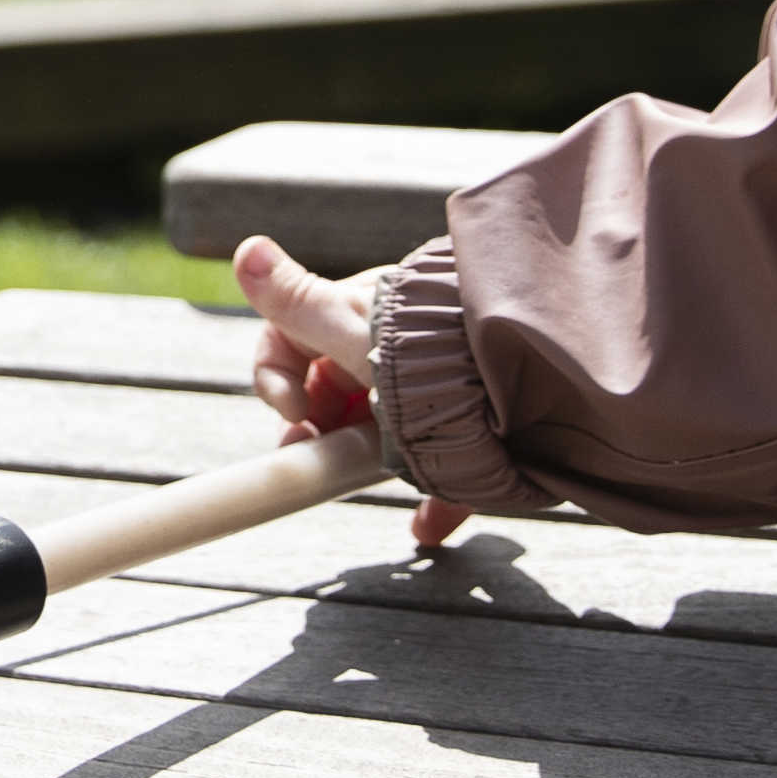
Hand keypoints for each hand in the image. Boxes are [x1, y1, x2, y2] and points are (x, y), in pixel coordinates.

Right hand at [228, 233, 475, 549]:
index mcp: (359, 319)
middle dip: (316, 431)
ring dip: (365, 463)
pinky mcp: (476, 435)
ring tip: (359, 483)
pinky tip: (427, 529)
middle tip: (317, 459)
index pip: (290, 342)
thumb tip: (247, 249)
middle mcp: (393, 351)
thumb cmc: (431, 350)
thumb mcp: (354, 330)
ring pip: (386, 432)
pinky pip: (448, 473)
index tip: (294, 414)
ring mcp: (434, 392)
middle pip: (333, 393)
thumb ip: (297, 300)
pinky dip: (435, 501)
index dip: (277, 380)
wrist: (529, 379)